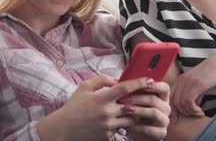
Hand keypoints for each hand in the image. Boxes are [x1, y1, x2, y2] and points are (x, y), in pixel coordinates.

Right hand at [37, 75, 164, 140]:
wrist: (63, 129)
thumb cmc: (73, 106)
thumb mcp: (84, 88)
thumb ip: (101, 80)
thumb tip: (116, 79)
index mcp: (102, 98)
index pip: (125, 88)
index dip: (139, 83)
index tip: (150, 80)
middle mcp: (107, 112)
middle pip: (133, 106)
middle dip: (144, 101)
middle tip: (152, 96)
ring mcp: (108, 126)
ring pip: (131, 119)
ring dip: (137, 114)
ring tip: (143, 108)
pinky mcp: (108, 136)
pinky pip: (122, 128)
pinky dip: (126, 123)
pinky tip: (127, 120)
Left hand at [123, 81, 170, 140]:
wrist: (137, 130)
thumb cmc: (134, 111)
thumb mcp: (134, 99)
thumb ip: (131, 90)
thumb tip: (117, 81)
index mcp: (161, 96)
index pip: (164, 87)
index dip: (154, 85)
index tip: (140, 83)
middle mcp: (165, 107)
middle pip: (154, 99)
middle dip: (137, 98)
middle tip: (122, 99)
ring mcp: (164, 120)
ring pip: (154, 112)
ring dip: (138, 110)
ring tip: (125, 109)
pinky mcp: (161, 133)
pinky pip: (150, 129)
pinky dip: (137, 126)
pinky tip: (127, 124)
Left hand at [171, 51, 215, 115]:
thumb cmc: (214, 75)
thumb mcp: (200, 85)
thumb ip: (195, 95)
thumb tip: (193, 106)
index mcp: (180, 80)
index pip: (169, 97)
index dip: (172, 109)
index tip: (177, 119)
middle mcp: (181, 80)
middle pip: (173, 102)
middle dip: (181, 113)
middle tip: (193, 115)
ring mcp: (188, 81)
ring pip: (180, 103)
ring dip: (190, 112)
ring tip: (199, 113)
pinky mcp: (196, 84)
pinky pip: (188, 102)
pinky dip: (193, 110)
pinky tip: (201, 111)